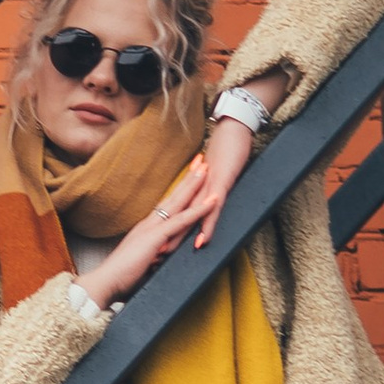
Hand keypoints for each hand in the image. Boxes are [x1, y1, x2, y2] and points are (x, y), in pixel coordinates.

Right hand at [78, 121, 255, 309]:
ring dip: (194, 184)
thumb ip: (152, 258)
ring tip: (207, 167)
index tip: (188, 176)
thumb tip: (159, 260)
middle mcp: (149, 223)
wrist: (104, 282)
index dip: (178, 191)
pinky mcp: (156, 237)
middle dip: (188, 177)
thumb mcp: (141, 265)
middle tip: (201, 160)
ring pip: (179, 201)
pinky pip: (182, 220)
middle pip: (173, 196)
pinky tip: (212, 200)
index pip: (166, 205)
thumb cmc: (119, 279)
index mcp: (146, 230)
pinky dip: (199, 209)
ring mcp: (152, 228)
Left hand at [165, 113, 253, 253]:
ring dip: (178, 237)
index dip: (165, 230)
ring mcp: (207, 188)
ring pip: (190, 217)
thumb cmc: (227, 146)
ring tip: (165, 255)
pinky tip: (201, 241)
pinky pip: (213, 209)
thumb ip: (209, 187)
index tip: (152, 248)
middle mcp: (197, 189)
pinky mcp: (220, 185)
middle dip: (164, 238)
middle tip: (149, 257)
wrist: (234, 125)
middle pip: (177, 219)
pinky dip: (206, 226)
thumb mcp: (216, 171)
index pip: (177, 213)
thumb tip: (205, 200)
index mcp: (195, 188)